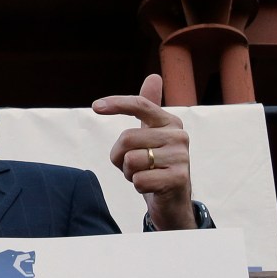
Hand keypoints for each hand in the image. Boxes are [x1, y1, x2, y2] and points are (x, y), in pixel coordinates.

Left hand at [92, 74, 195, 229]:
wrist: (173, 201)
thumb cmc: (156, 165)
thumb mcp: (151, 135)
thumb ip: (149, 108)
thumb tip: (153, 76)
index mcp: (170, 122)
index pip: (140, 105)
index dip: (117, 103)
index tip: (95, 107)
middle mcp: (179, 136)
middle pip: (126, 138)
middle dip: (120, 157)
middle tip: (133, 166)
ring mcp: (181, 157)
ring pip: (131, 160)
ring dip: (129, 173)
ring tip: (145, 175)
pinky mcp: (179, 179)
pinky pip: (139, 180)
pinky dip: (138, 187)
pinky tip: (151, 187)